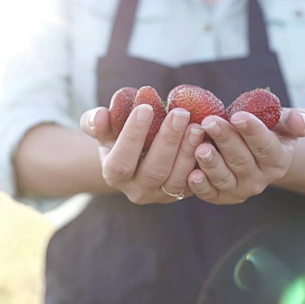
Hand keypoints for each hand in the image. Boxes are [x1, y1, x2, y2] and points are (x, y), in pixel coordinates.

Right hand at [80, 105, 203, 203]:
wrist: (136, 159)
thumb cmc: (117, 138)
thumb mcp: (103, 129)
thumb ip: (96, 122)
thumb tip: (100, 115)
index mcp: (114, 174)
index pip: (121, 161)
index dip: (133, 135)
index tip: (146, 108)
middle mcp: (137, 191)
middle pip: (154, 170)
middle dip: (168, 140)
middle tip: (180, 113)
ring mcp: (162, 195)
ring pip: (177, 178)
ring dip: (188, 151)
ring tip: (197, 125)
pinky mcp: (183, 193)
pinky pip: (196, 182)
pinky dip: (202, 162)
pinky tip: (208, 140)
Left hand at [187, 108, 304, 203]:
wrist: (254, 152)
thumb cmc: (269, 131)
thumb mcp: (286, 123)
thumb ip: (298, 120)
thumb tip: (301, 122)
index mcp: (278, 160)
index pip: (266, 146)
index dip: (252, 131)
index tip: (238, 115)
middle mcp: (260, 179)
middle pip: (241, 160)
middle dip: (225, 139)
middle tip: (209, 121)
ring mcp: (239, 190)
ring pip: (225, 178)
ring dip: (211, 164)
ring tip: (200, 147)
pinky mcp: (220, 197)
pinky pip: (210, 194)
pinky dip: (201, 187)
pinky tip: (192, 175)